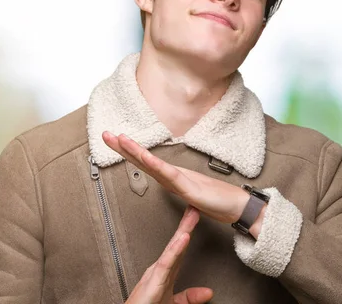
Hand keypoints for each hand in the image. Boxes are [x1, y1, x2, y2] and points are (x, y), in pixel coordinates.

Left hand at [102, 132, 264, 235]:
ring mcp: (180, 179)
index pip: (144, 163)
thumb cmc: (217, 200)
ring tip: (120, 139)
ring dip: (135, 151)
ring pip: (153, 163)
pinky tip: (144, 157)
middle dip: (123, 147)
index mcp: (171, 178)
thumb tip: (172, 186)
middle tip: (105, 134)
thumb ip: (181, 190)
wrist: (236, 207)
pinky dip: (155, 165)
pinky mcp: (188, 187)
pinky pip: (168, 175)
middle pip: (143, 159)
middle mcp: (172, 175)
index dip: (128, 152)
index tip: (113, 141)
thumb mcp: (191, 196)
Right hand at [125, 206, 212, 303]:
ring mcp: (156, 274)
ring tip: (192, 217)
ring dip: (183, 232)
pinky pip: (166, 264)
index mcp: (165, 273)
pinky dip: (175, 250)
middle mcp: (159, 270)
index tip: (194, 218)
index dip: (188, 233)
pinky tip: (183, 238)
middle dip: (186, 226)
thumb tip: (207, 292)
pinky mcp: (153, 282)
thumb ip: (189, 297)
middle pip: (176, 244)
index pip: (180, 249)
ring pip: (172, 249)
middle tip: (195, 208)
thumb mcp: (173, 303)